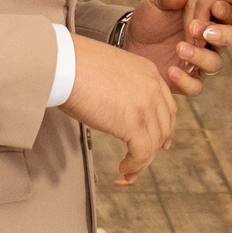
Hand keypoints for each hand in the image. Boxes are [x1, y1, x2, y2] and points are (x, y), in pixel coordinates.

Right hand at [61, 35, 175, 183]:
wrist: (65, 64)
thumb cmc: (75, 64)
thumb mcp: (110, 69)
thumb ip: (122, 86)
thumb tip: (117, 105)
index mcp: (148, 72)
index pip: (166, 104)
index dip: (164, 126)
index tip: (160, 140)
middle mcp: (153, 87)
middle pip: (164, 125)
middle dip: (155, 145)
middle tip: (143, 158)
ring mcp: (146, 106)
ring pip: (154, 142)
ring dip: (142, 160)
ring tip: (129, 168)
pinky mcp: (134, 124)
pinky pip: (142, 153)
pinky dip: (135, 165)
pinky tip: (124, 168)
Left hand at [121, 0, 219, 94]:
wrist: (128, 39)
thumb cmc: (148, 18)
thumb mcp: (155, 2)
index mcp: (206, 22)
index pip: (225, 19)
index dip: (223, 14)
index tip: (213, 8)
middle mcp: (207, 44)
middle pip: (223, 44)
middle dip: (213, 37)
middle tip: (194, 30)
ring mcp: (197, 64)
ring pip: (213, 66)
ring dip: (200, 57)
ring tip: (180, 48)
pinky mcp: (184, 81)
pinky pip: (194, 87)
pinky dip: (186, 80)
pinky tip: (171, 70)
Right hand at [186, 0, 231, 58]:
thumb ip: (228, 36)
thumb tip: (205, 34)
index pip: (206, 2)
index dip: (198, 24)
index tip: (199, 45)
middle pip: (197, 1)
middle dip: (194, 25)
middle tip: (195, 47)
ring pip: (193, 3)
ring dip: (193, 24)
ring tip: (198, 44)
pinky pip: (196, 5)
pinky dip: (196, 21)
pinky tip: (199, 36)